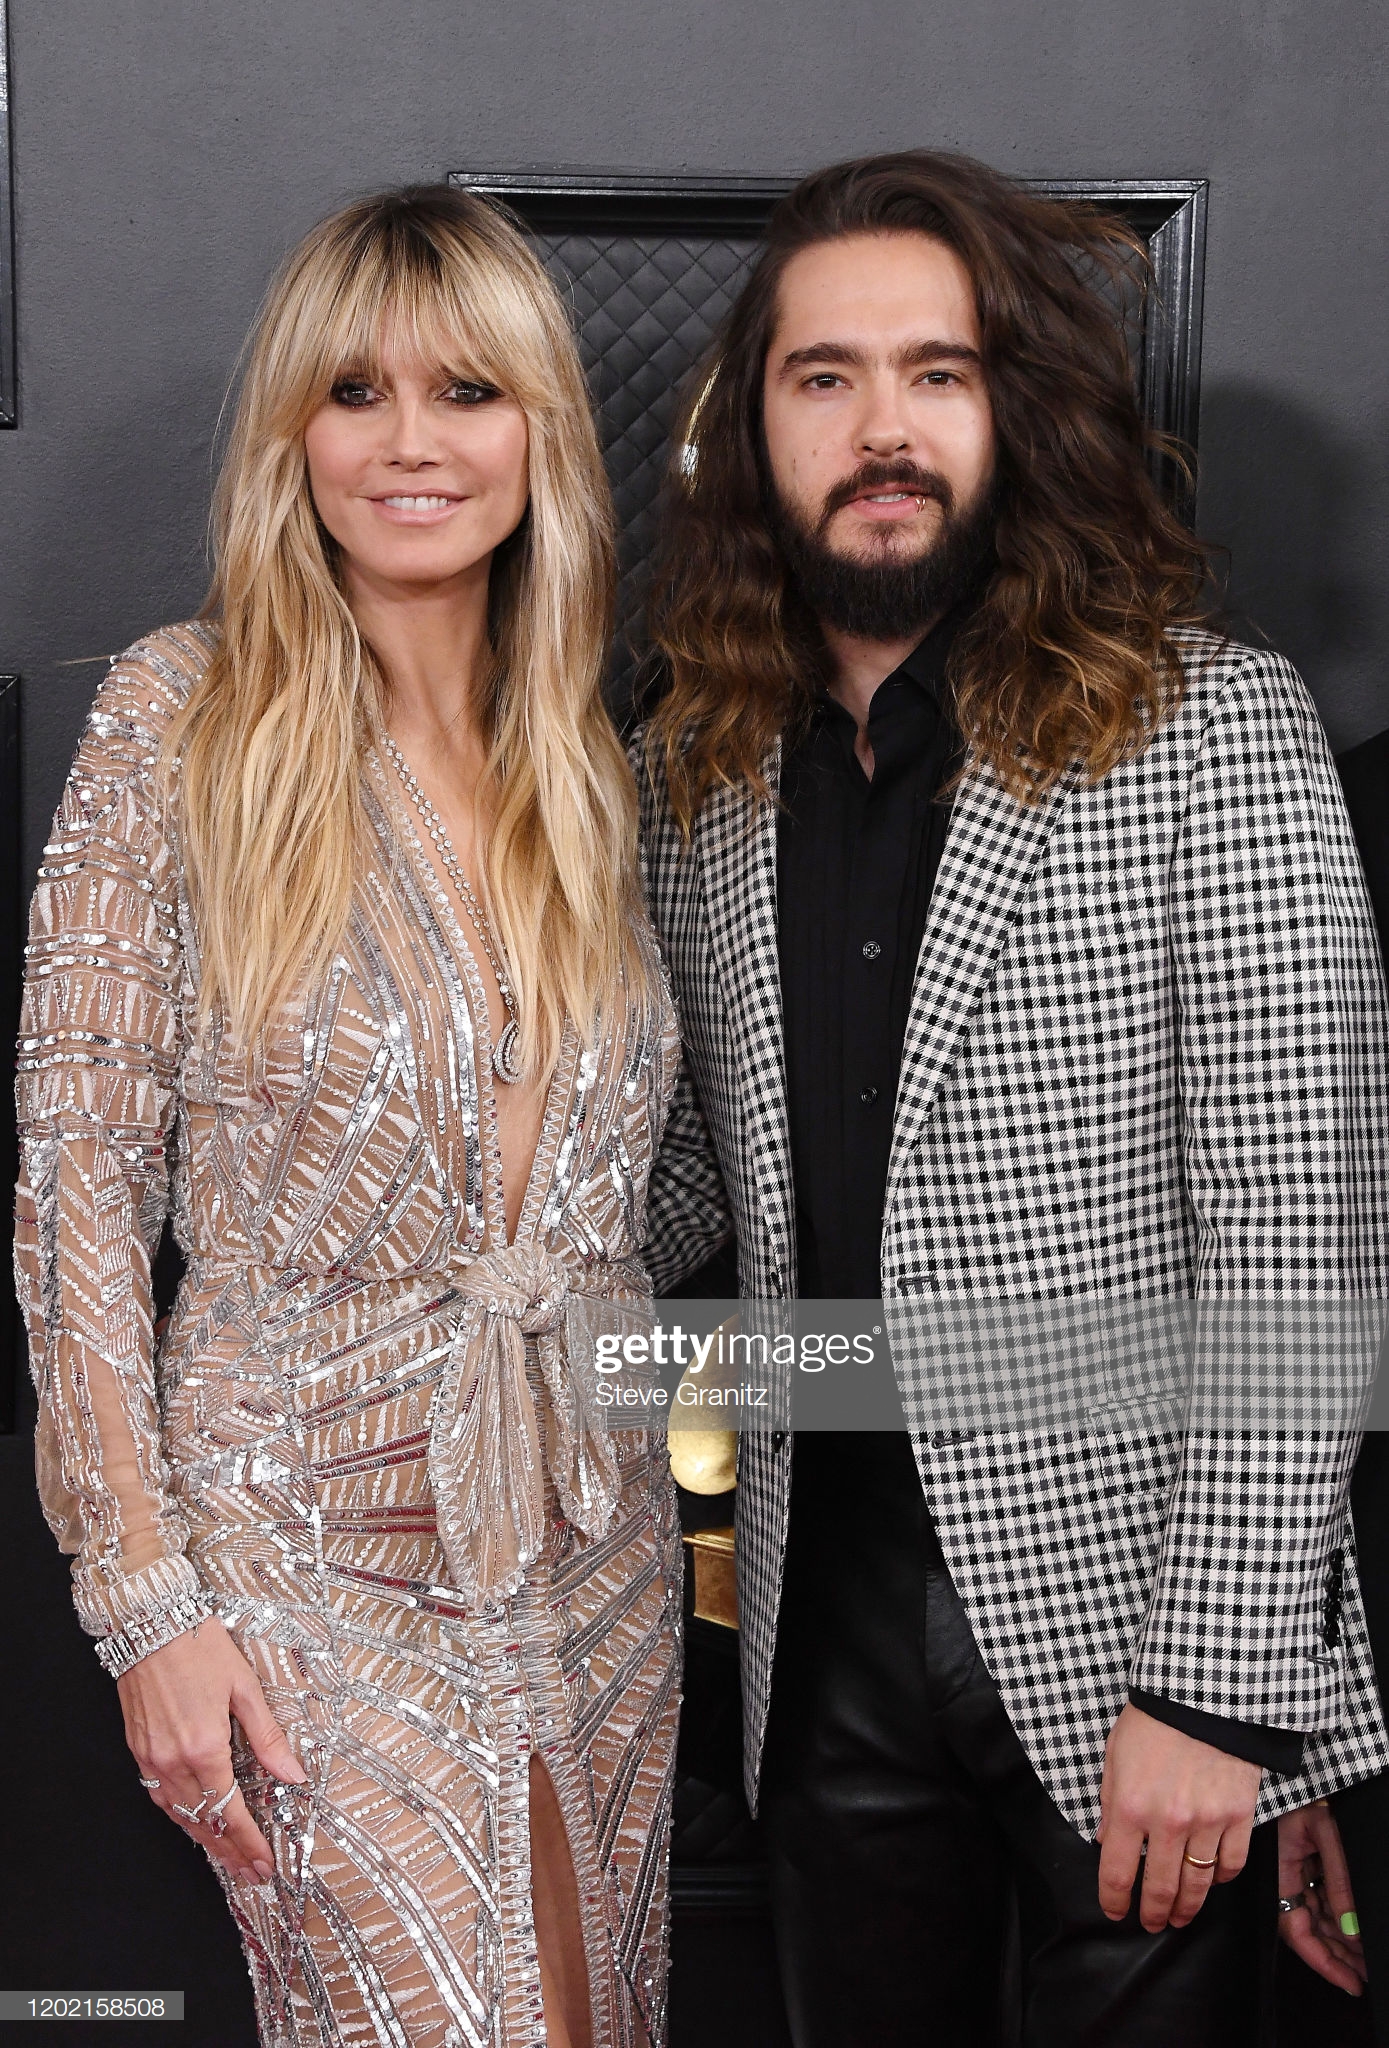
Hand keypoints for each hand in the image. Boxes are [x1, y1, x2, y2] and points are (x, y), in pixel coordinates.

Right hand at [117, 1617, 307, 1883]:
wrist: (150, 1623)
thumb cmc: (199, 1647)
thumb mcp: (245, 1687)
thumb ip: (268, 1737)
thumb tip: (293, 1775)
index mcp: (204, 1749)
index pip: (230, 1812)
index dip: (249, 1843)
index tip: (265, 1865)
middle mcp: (173, 1762)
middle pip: (204, 1823)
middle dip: (230, 1852)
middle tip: (252, 1874)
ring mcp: (151, 1759)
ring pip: (179, 1816)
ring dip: (205, 1841)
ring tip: (228, 1859)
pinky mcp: (138, 1751)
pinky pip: (160, 1797)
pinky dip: (180, 1817)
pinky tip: (193, 1822)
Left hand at [1096, 1703, 1261, 1930]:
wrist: (1203, 1692)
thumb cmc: (1154, 1718)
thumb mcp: (1115, 1754)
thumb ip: (1109, 1800)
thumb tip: (1105, 1840)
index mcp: (1129, 1806)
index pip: (1116, 1872)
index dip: (1114, 1900)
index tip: (1115, 1911)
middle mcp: (1167, 1823)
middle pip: (1160, 1888)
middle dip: (1153, 1913)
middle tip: (1151, 1924)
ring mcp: (1207, 1823)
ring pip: (1198, 1885)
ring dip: (1187, 1907)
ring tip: (1180, 1917)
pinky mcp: (1238, 1816)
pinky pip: (1232, 1864)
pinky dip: (1222, 1879)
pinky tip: (1213, 1881)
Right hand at [1277, 1801, 1366, 1995]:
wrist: (1299, 1768)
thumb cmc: (1305, 1794)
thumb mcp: (1325, 1833)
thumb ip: (1338, 1879)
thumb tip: (1351, 1927)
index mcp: (1280, 1873)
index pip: (1297, 1931)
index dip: (1323, 1961)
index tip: (1349, 1982)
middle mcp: (1285, 1879)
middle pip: (1307, 1932)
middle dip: (1336, 1958)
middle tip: (1364, 1978)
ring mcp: (1294, 1875)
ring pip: (1316, 1921)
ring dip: (1339, 1943)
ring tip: (1366, 1963)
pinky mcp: (1303, 1868)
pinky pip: (1319, 1903)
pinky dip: (1338, 1921)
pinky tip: (1354, 1933)